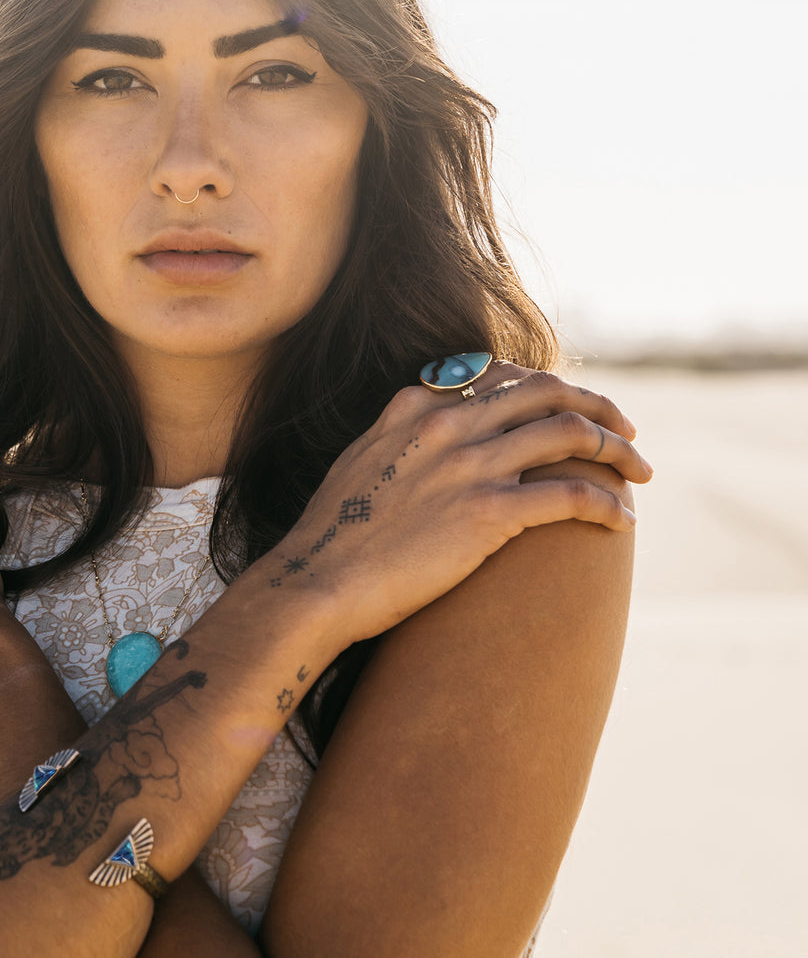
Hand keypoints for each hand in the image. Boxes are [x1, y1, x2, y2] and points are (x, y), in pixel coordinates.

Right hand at [270, 364, 651, 643]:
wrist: (316, 583)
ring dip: (617, 449)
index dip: (545, 387)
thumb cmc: (334, 535)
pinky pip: (570, 495)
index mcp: (415, 408)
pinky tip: (623, 521)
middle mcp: (446, 425)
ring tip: (640, 471)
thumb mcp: (360, 461)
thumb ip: (399, 435)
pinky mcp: (487, 513)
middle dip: (598, 405)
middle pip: (547, 392)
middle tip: (626, 429)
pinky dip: (607, 504)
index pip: (499, 375)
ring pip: (570, 434)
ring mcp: (468, 466)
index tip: (569, 407)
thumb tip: (422, 429)